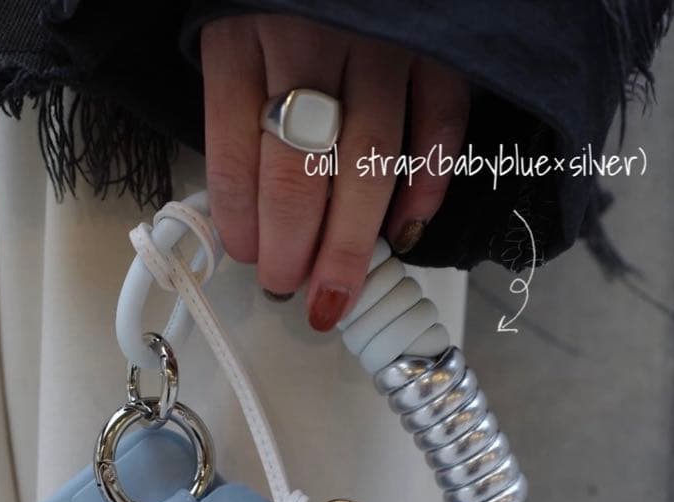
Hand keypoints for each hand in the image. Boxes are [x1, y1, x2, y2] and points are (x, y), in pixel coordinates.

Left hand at [201, 14, 468, 330]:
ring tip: (336, 292)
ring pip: (368, 164)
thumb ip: (240, 113)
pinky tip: (407, 230)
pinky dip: (427, 185)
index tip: (253, 263)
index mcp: (240, 37)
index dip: (243, 225)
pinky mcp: (436, 45)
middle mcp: (309, 39)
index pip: (233, 154)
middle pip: (300, 173)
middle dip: (296, 252)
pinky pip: (440, 125)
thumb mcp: (235, 36)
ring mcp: (380, 41)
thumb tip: (250, 220)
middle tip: (295, 294)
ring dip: (352, 242)